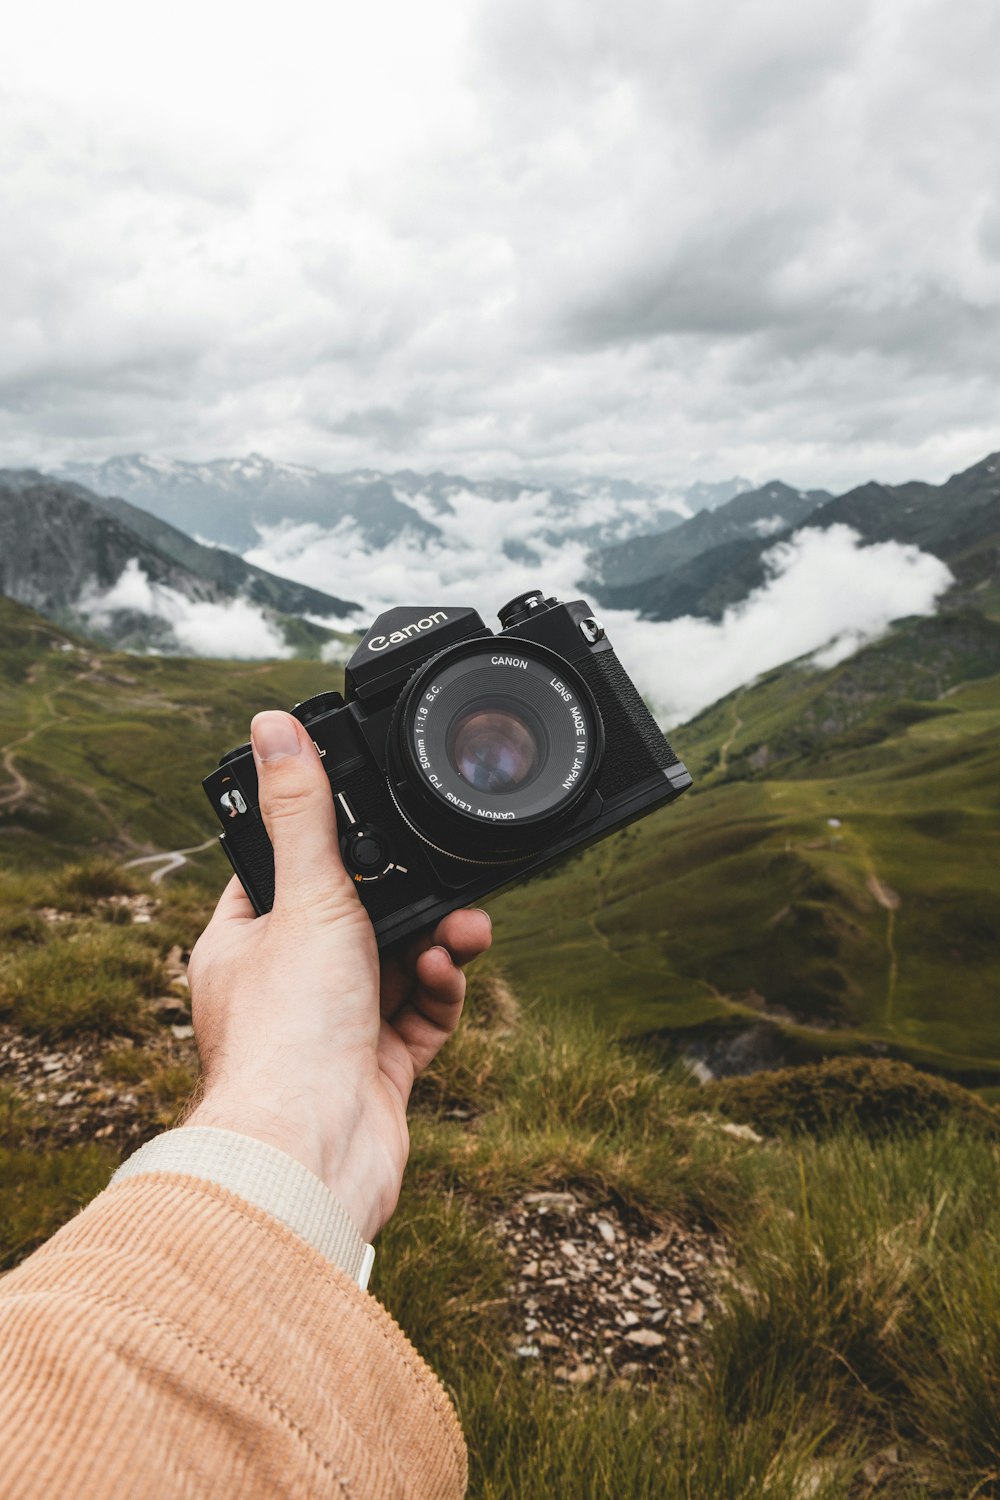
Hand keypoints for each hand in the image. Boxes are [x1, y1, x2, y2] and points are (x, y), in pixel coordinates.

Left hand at [184, 709, 491, 1240]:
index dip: (329, 843)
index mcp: (244, 943)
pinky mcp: (375, 1073)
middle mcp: (284, 987)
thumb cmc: (287, 1034)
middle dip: (408, 899)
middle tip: (445, 874)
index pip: (283, 872)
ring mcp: (331, 1033)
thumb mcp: (306, 898)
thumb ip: (303, 813)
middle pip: (356, 920)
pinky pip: (418, 1018)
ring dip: (436, 943)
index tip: (373, 818)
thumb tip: (271, 727)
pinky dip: (439, 994)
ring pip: (396, 967)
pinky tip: (447, 975)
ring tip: (467, 931)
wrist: (313, 1156)